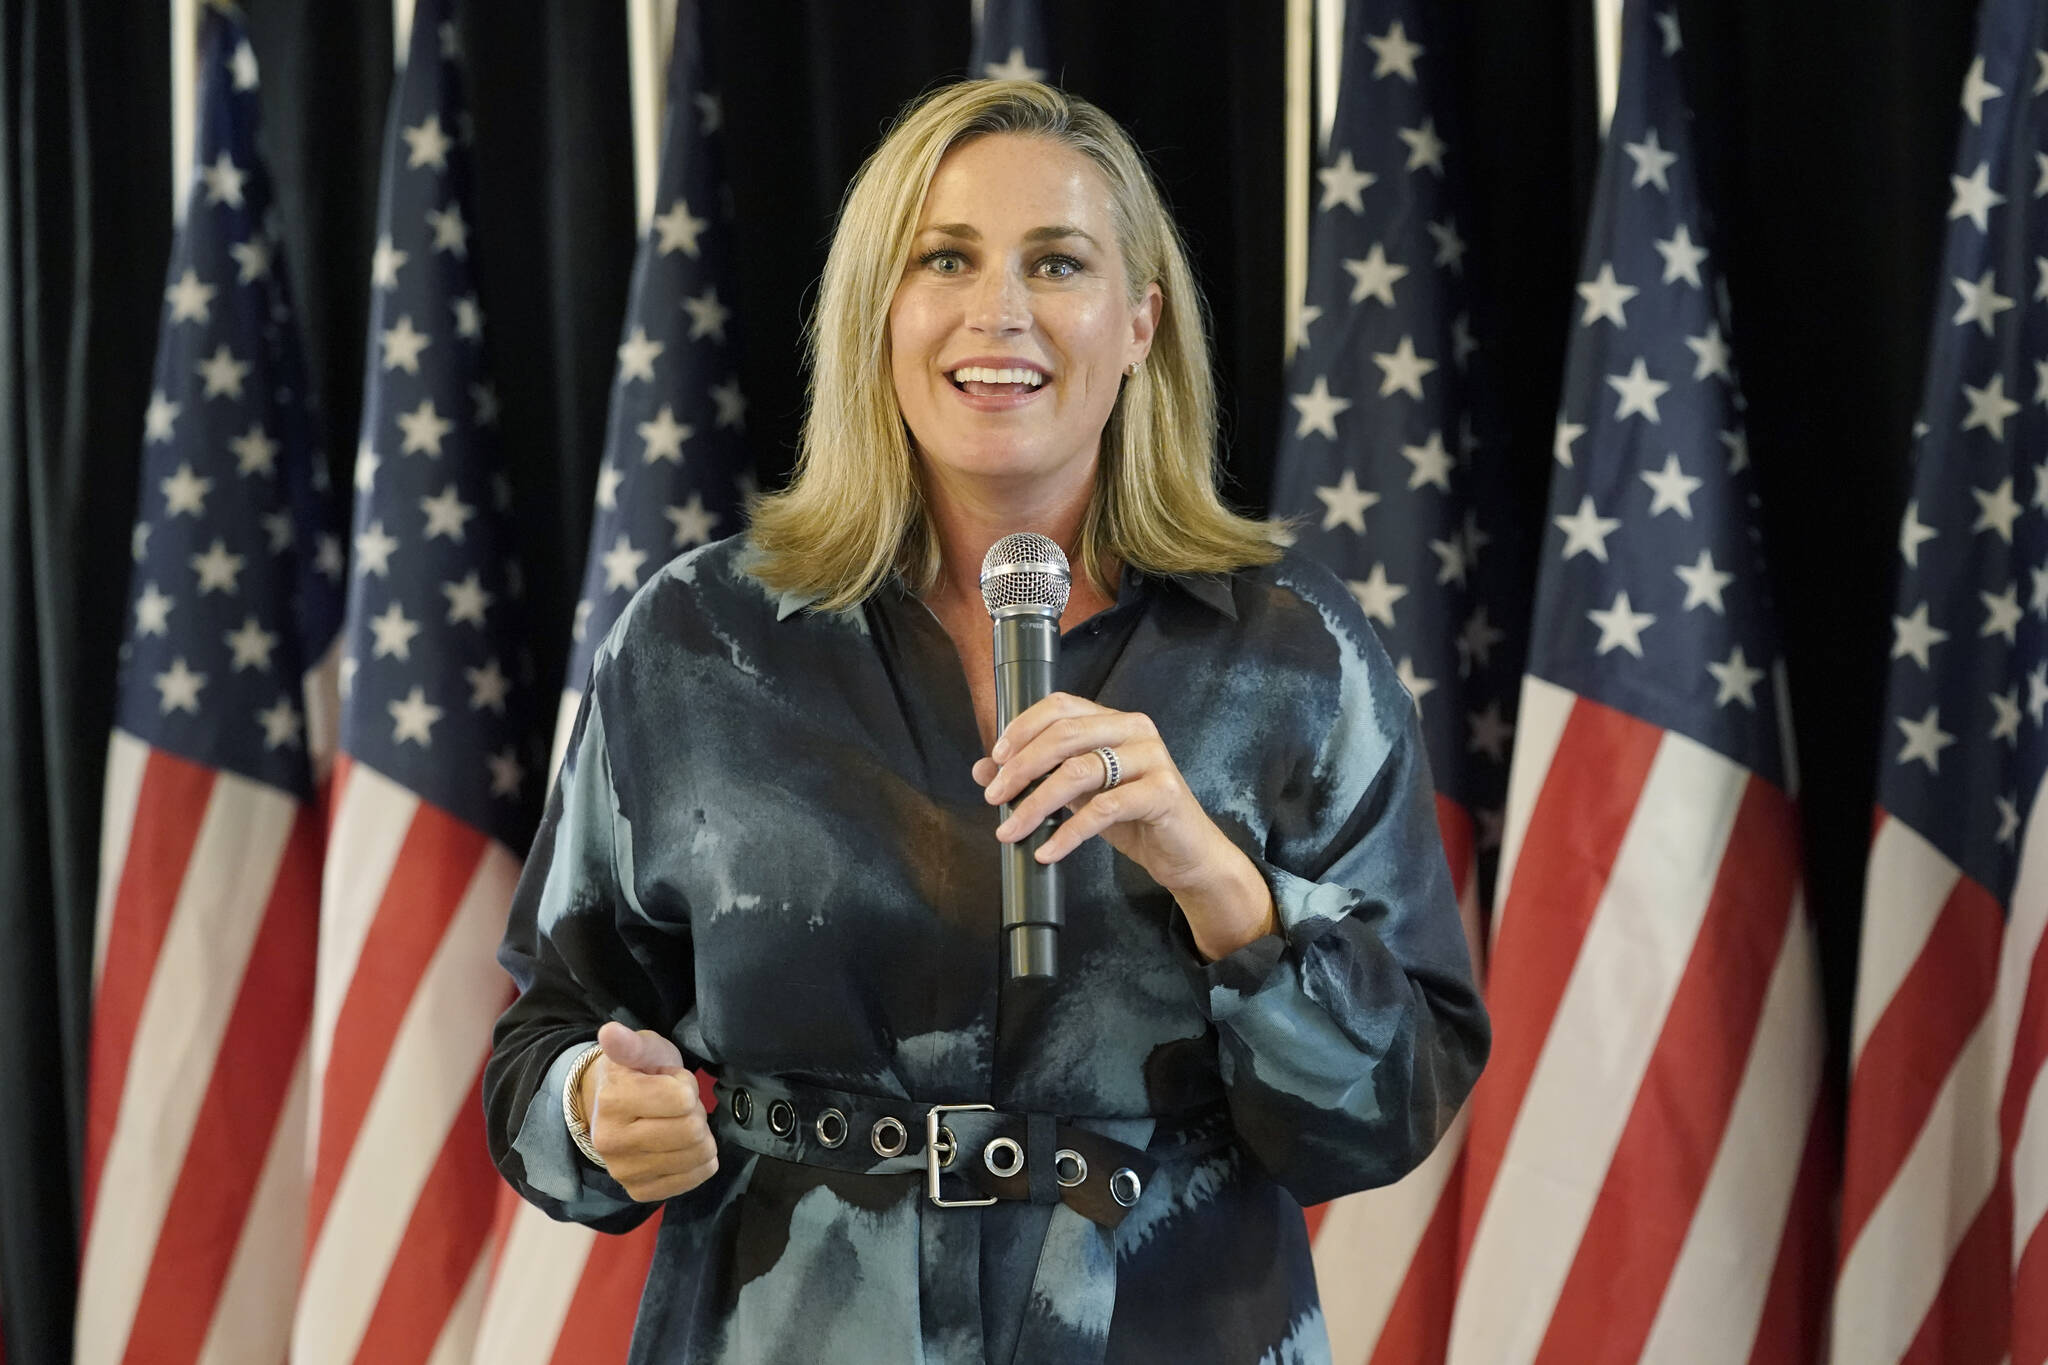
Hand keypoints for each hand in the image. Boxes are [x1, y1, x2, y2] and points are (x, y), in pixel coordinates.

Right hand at [579, 1021, 717, 1201]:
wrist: (611, 1108)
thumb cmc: (636, 1073)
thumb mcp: (641, 1049)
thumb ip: (630, 1043)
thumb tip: (609, 1032)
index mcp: (613, 1101)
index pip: (683, 1099)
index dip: (685, 1086)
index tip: (668, 1082)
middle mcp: (611, 1141)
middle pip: (692, 1131)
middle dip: (695, 1112)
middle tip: (677, 1106)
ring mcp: (623, 1171)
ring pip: (696, 1156)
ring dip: (699, 1136)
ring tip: (677, 1123)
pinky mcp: (638, 1191)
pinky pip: (691, 1180)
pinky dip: (698, 1162)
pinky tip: (682, 1147)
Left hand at [972, 692, 1276, 959]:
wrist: (1185, 853)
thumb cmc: (1133, 818)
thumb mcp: (1080, 794)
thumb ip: (1039, 776)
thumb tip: (983, 770)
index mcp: (1114, 721)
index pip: (1061, 706)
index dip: (1023, 728)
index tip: (995, 759)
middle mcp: (1134, 729)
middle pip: (1064, 736)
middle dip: (1021, 767)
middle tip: (994, 797)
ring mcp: (1152, 757)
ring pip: (1079, 772)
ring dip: (1035, 803)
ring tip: (1010, 829)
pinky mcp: (1162, 791)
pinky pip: (1103, 809)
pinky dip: (1068, 833)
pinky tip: (1047, 851)